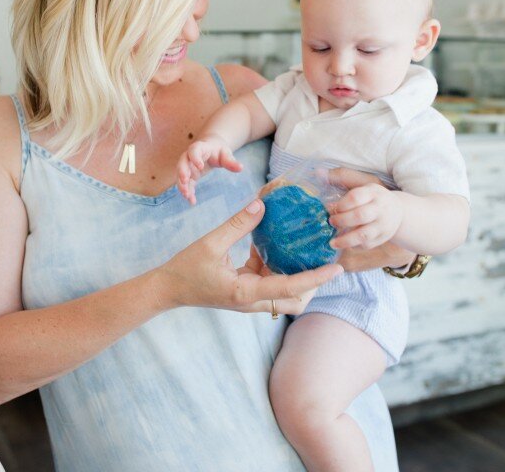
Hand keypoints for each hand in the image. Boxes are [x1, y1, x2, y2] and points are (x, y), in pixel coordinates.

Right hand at [160, 199, 342, 314]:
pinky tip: (278, 245)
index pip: (289, 288)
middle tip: (327, 260)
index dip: (315, 278)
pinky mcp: (245, 291)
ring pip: (285, 294)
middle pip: (295, 300)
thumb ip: (237, 225)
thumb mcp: (210, 243)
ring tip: (310, 251)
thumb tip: (261, 205)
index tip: (336, 268)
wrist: (167, 289)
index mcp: (245, 292)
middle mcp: (251, 300)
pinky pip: (270, 282)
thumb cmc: (185, 269)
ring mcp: (249, 298)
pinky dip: (280, 267)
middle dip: (314, 284)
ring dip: (300, 277)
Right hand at [177, 137, 242, 203]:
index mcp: (200, 147)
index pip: (194, 150)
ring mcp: (188, 166)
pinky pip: (186, 184)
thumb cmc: (219, 150)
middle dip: (182, 171)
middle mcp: (190, 156)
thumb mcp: (226, 153)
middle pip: (182, 162)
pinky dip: (188, 191)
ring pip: (181, 174)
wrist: (211, 148)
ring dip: (182, 185)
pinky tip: (192, 201)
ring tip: (187, 195)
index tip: (200, 167)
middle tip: (185, 181)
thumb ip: (231, 161)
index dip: (195, 157)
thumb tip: (241, 168)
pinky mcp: (189, 175)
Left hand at [328, 183, 401, 249]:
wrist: (399, 212)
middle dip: (342, 220)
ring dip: (345, 240)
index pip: (356, 197)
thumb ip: (341, 178)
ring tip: (332, 242)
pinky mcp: (382, 238)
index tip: (331, 207)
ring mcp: (383, 225)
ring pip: (363, 234)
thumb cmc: (373, 197)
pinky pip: (366, 245)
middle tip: (331, 222)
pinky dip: (354, 246)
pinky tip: (344, 244)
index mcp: (373, 192)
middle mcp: (380, 208)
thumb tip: (317, 172)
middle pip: (360, 216)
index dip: (342, 204)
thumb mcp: (362, 183)